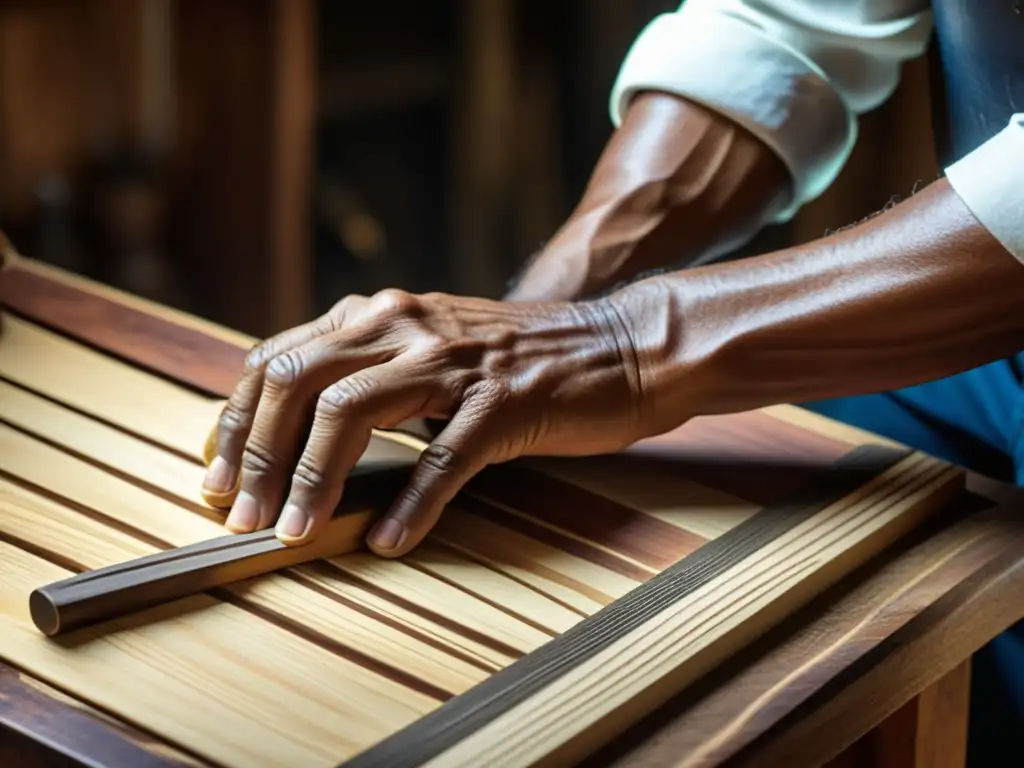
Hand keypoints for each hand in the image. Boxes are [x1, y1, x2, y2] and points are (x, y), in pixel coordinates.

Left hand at [200, 289, 655, 557]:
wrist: (621, 346)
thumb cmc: (522, 360)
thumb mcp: (434, 350)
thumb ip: (372, 372)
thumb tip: (301, 431)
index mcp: (384, 315)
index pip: (279, 357)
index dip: (236, 417)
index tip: (214, 471)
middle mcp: (407, 325)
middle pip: (298, 380)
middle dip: (255, 451)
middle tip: (237, 512)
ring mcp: (457, 362)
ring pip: (352, 413)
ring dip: (311, 478)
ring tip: (292, 530)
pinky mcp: (505, 402)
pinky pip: (443, 458)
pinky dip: (411, 504)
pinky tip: (390, 541)